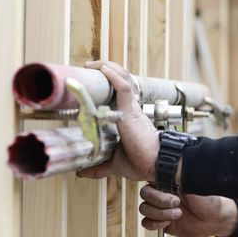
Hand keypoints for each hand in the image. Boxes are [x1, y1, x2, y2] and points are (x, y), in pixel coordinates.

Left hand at [77, 60, 159, 182]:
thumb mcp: (115, 163)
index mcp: (130, 117)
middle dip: (107, 70)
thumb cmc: (143, 162)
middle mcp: (132, 108)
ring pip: (124, 78)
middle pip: (123, 80)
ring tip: (94, 63)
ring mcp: (132, 108)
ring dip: (108, 67)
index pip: (121, 93)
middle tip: (90, 66)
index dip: (110, 82)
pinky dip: (114, 76)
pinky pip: (124, 87)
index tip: (94, 79)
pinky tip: (104, 69)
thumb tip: (80, 172)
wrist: (157, 164)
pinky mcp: (132, 111)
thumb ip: (99, 166)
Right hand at [139, 184, 237, 236]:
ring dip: (159, 213)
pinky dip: (155, 224)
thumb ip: (179, 176)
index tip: (171, 191)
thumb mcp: (195, 183)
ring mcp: (161, 208)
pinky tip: (168, 223)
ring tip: (178, 214)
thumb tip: (168, 167)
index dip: (157, 187)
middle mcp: (163, 193)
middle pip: (144, 194)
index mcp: (169, 181)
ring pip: (144, 209)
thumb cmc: (209, 199)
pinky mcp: (161, 222)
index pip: (150, 179)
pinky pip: (146, 223)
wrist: (215, 219)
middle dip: (159, 200)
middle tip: (177, 203)